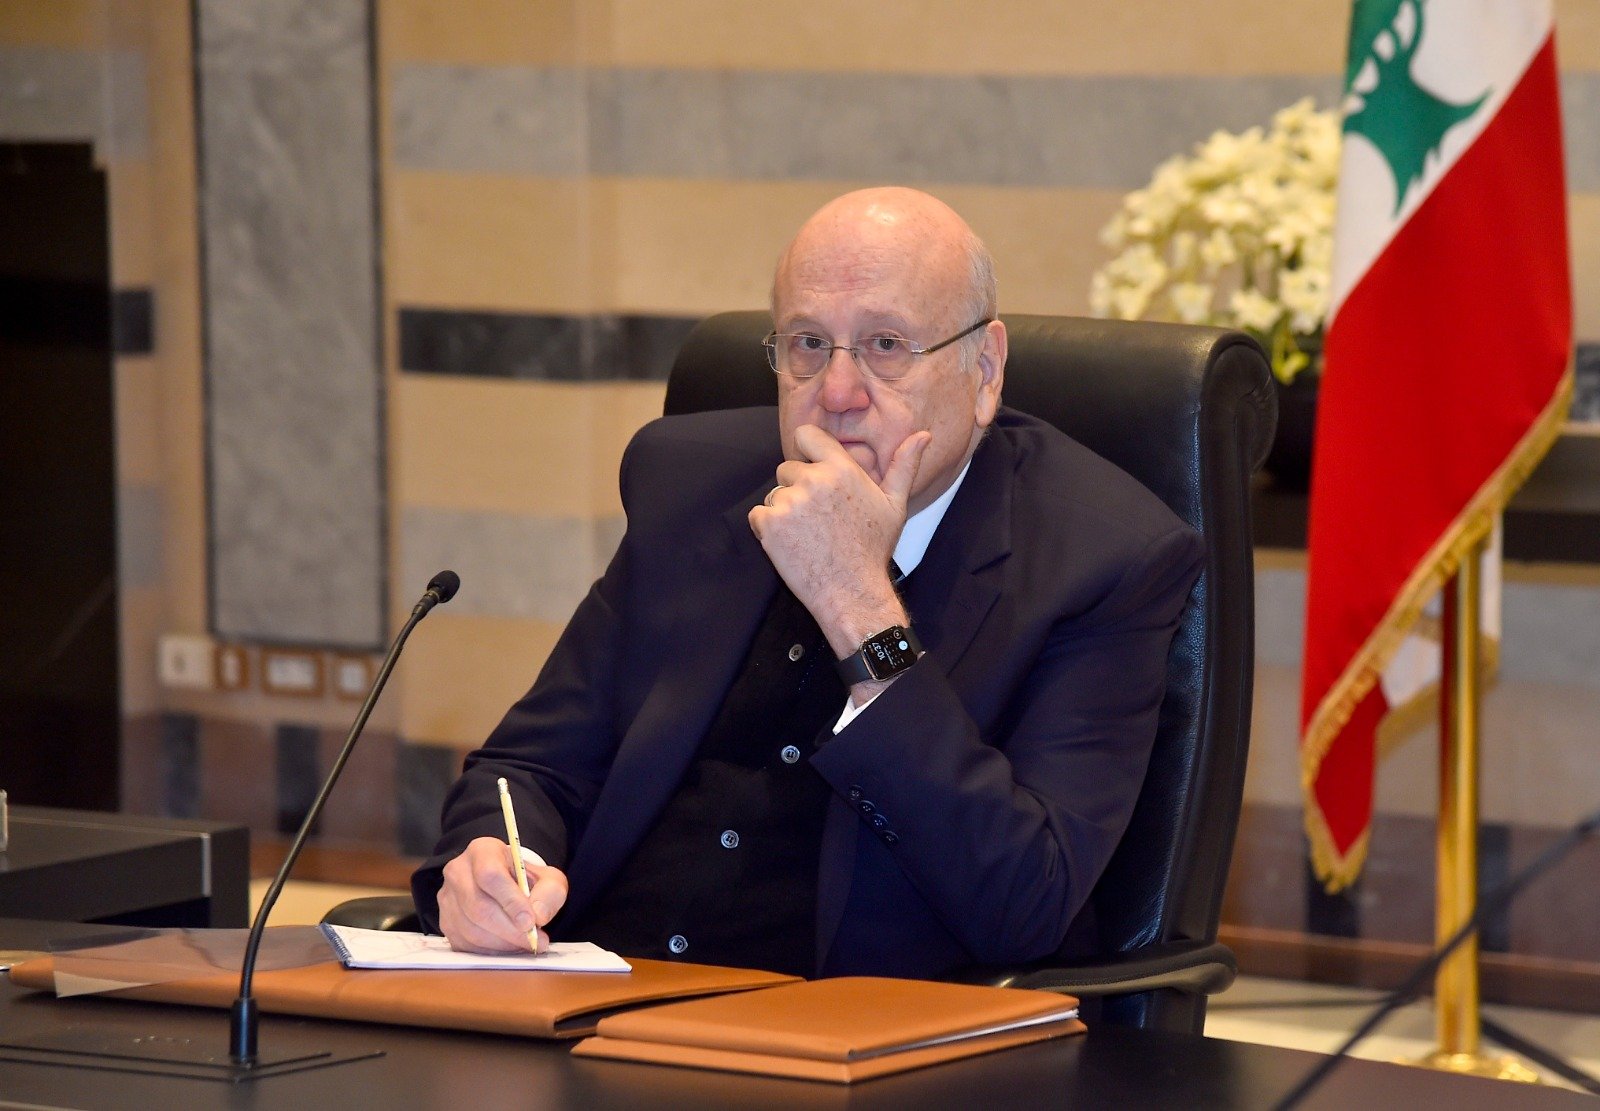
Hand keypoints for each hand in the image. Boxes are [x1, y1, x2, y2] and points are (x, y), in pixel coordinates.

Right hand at [437, 836, 568, 953]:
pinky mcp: (445, 922)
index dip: (511, 901)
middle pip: (478, 906)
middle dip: (510, 930)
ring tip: (526, 944)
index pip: (490, 875)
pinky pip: (465, 944)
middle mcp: (458, 871)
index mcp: (482, 851)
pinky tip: (509, 947)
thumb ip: (549, 893)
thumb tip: (538, 917)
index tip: (531, 922)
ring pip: (470, 929)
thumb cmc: (525, 880)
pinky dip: (491, 951)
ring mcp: (447, 898)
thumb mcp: (547, 878)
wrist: (507, 885)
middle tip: (535, 941)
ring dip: (502, 943)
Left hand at [748, 425, 929, 657]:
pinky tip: (792, 545)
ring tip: (808, 535)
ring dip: (783, 512)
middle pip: (786, 469)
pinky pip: (758, 515)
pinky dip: (768, 530)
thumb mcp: (894, 505)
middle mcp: (814, 480)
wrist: (851, 592)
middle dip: (796, 489)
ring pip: (774, 495)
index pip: (806, 435)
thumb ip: (903, 466)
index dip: (805, 451)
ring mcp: (790, 501)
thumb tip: (923, 434)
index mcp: (842, 469)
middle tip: (817, 519)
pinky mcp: (770, 524)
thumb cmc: (872, 550)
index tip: (812, 471)